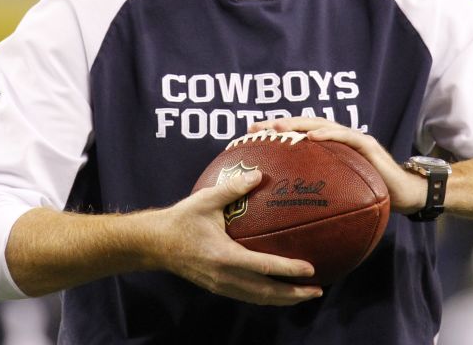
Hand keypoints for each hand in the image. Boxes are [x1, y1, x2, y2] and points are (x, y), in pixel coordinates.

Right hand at [154, 168, 323, 304]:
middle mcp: (224, 276)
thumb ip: (233, 188)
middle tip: (317, 289)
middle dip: (293, 294)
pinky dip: (267, 296)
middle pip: (265, 292)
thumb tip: (259, 174)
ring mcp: (220, 285)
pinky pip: (247, 296)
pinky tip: (279, 291)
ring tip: (305, 294)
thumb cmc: (181, 219)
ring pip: (257, 298)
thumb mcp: (205, 200)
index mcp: (223, 256)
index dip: (287, 270)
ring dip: (283, 299)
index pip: (262, 267)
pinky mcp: (217, 286)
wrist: (154, 243)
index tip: (310, 269)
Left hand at [248, 117, 427, 214]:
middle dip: (278, 124)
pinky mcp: (367, 145)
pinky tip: (311, 136)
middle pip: (304, 126)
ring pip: (321, 125)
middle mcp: (339, 140)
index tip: (248, 137)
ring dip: (298, 124)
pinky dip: (328, 134)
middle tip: (253, 128)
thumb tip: (288, 220)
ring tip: (277, 127)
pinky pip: (345, 136)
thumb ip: (319, 200)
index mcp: (329, 150)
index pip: (298, 137)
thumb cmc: (372, 198)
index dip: (275, 135)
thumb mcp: (339, 199)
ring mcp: (353, 140)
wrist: (406, 195)